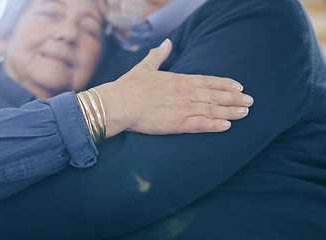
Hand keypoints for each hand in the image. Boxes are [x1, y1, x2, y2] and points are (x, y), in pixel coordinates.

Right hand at [95, 39, 253, 136]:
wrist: (119, 104)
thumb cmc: (129, 86)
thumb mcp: (145, 66)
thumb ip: (158, 55)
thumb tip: (166, 42)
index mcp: (179, 79)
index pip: (208, 81)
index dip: (225, 84)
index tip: (239, 86)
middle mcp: (185, 92)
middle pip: (215, 95)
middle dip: (234, 98)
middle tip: (250, 101)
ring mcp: (183, 108)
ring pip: (213, 109)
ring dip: (231, 111)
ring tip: (245, 113)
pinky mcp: (177, 123)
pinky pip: (201, 124)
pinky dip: (216, 125)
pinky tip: (228, 126)